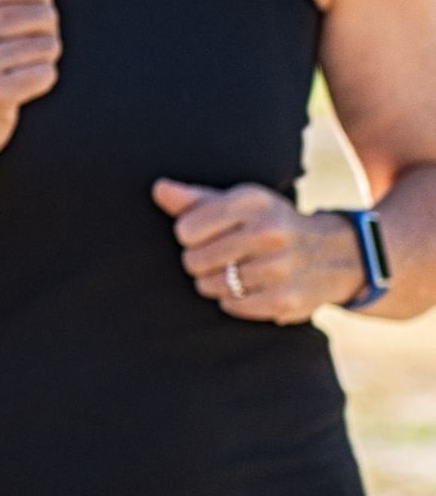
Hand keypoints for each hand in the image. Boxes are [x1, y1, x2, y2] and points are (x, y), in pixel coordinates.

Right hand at [0, 0, 59, 172]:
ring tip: (14, 72)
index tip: (16, 25)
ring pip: (48, 46)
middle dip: (43, 36)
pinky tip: (17, 90)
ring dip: (41, 62)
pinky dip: (40, 83)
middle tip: (16, 54)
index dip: (39, 6)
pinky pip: (44, 75)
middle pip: (44, 14)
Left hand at [152, 179, 367, 324]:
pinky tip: (247, 288)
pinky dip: (232, 301)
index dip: (188, 235)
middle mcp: (269, 232)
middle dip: (197, 261)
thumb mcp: (240, 203)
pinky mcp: (287, 299)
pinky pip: (232, 306)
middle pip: (194, 260)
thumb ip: (195, 199)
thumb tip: (158, 189)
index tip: (203, 234)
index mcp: (252, 202)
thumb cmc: (271, 224)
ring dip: (213, 283)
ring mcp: (281, 267)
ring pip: (211, 285)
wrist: (336, 253)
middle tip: (217, 257)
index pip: (186, 229)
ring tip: (232, 272)